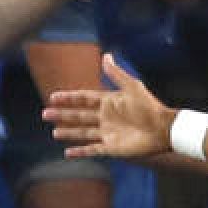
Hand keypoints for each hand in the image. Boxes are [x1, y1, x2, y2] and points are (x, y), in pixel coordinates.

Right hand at [44, 54, 174, 160]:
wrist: (162, 129)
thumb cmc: (150, 107)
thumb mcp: (132, 87)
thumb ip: (116, 74)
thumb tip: (106, 55)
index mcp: (109, 102)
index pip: (84, 99)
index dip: (69, 98)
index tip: (53, 96)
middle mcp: (105, 118)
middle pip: (79, 116)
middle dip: (62, 115)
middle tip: (45, 114)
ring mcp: (107, 133)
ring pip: (83, 133)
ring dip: (69, 133)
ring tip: (54, 132)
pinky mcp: (112, 147)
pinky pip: (92, 149)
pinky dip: (81, 151)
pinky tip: (68, 152)